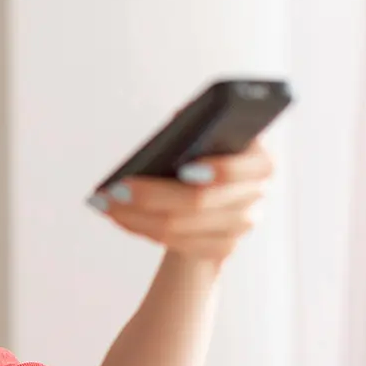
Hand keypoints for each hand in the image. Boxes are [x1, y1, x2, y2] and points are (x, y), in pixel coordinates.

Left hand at [88, 140, 275, 263]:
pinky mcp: (219, 249)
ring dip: (135, 216)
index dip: (218, 170)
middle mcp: (255, 197)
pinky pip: (173, 244)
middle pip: (199, 202)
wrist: (213, 197)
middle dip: (152, 195)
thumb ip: (201, 125)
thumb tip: (181, 117)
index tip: (185, 168)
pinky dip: (140, 228)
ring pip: (179, 228)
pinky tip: (117, 216)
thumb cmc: (207, 155)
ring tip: (105, 202)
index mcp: (260, 162)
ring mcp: (239, 227)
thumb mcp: (207, 137)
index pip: (243, 169)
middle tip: (116, 189)